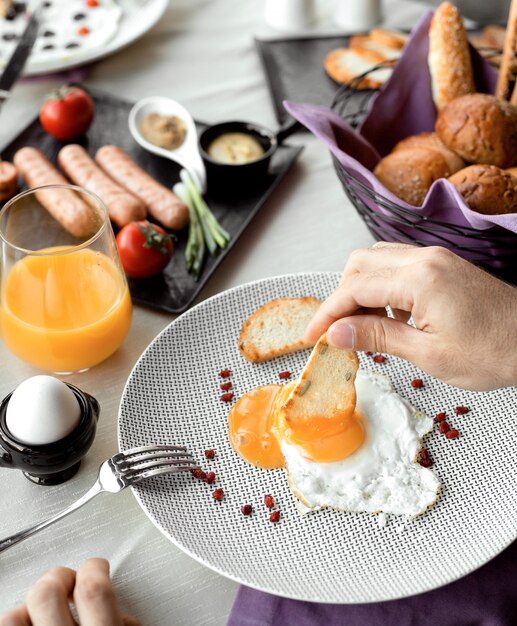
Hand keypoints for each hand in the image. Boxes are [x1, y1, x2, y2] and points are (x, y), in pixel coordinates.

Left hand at [0, 558, 140, 625]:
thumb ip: (123, 625)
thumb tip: (122, 614)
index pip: (93, 589)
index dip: (94, 568)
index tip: (96, 566)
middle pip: (49, 591)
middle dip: (59, 577)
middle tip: (68, 580)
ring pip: (15, 614)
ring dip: (29, 605)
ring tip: (44, 608)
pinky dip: (17, 619)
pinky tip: (29, 623)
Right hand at [305, 243, 516, 390]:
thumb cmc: (496, 351)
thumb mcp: (430, 355)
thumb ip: (377, 337)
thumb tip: (337, 334)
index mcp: (420, 279)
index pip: (354, 288)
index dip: (327, 313)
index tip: (314, 336)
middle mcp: (425, 259)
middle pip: (359, 264)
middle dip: (340, 297)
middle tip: (337, 332)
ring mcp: (435, 258)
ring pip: (375, 261)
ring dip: (360, 291)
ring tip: (362, 328)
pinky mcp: (442, 265)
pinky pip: (397, 266)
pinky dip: (381, 288)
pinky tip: (389, 317)